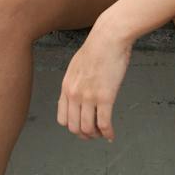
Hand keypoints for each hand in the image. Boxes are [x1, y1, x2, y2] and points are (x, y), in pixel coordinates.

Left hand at [57, 23, 133, 141]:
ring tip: (103, 134)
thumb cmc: (97, 48)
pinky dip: (108, 133)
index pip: (62, 118)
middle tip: (94, 134)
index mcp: (66, 87)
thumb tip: (78, 94)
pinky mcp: (105, 97)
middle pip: (74, 127)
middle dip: (84, 135)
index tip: (82, 126)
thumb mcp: (76, 66)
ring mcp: (89, 97)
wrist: (108, 38)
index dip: (72, 126)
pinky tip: (112, 135)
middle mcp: (74, 95)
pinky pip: (104, 123)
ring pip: (88, 129)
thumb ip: (74, 83)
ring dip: (96, 135)